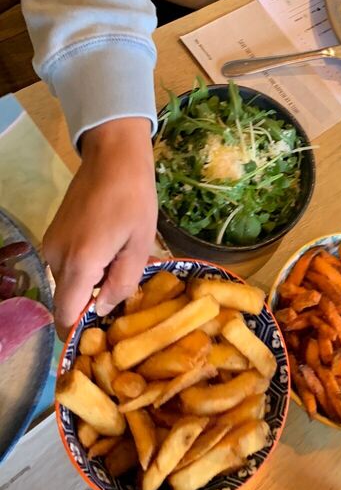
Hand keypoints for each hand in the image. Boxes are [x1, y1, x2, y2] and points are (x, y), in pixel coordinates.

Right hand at [43, 118, 156, 336]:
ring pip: (69, 281)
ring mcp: (51, 244)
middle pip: (69, 300)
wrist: (113, 155)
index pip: (66, 317)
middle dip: (93, 303)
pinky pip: (68, 263)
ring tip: (122, 263)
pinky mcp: (53, 233)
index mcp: (79, 263)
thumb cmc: (134, 197)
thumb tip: (103, 310)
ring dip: (92, 281)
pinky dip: (86, 265)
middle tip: (126, 293)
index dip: (81, 332)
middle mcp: (56, 258)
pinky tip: (110, 249)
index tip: (104, 335)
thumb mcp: (141, 242)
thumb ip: (123, 282)